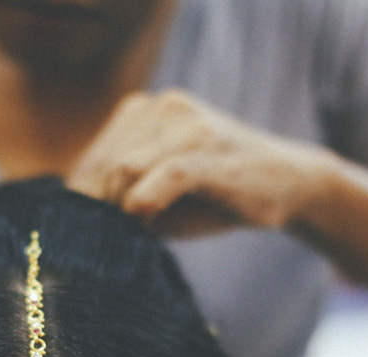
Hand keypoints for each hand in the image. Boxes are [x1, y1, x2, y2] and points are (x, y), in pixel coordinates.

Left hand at [68, 90, 334, 231]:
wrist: (290, 181)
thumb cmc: (218, 194)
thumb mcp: (162, 190)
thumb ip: (120, 196)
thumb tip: (77, 222)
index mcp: (146, 109)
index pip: (93, 158)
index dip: (86, 201)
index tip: (94, 234)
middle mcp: (164, 106)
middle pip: (104, 165)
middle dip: (103, 209)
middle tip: (117, 239)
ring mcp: (189, 124)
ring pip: (124, 170)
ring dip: (124, 210)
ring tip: (143, 232)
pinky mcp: (211, 150)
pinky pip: (165, 176)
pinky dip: (146, 205)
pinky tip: (149, 225)